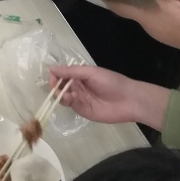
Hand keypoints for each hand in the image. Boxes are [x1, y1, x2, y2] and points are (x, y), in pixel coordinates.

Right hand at [49, 64, 170, 128]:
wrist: (128, 100)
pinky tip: (71, 99)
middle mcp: (78, 87)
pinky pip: (71, 106)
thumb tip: (51, 69)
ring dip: (60, 95)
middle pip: (60, 87)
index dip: (55, 76)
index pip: (62, 75)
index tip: (52, 77)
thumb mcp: (90, 72)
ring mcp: (80, 99)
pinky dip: (67, 102)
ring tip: (65, 94)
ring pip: (63, 97)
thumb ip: (71, 71)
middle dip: (55, 86)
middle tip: (55, 87)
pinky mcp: (84, 111)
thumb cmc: (111, 82)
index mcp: (80, 76)